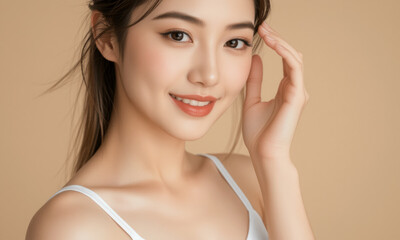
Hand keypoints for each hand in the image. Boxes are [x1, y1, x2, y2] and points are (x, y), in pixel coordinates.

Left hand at [242, 21, 308, 161]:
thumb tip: (255, 58)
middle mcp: (294, 88)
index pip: (284, 59)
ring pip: (294, 58)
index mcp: (285, 89)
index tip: (260, 32)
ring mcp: (297, 91)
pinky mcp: (296, 95)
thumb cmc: (258, 133)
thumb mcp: (251, 100)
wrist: (263, 153)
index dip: (274, 44)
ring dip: (281, 42)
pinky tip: (272, 44)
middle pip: (291, 55)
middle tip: (263, 26)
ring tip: (266, 32)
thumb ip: (254, 80)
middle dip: (277, 39)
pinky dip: (284, 53)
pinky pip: (294, 67)